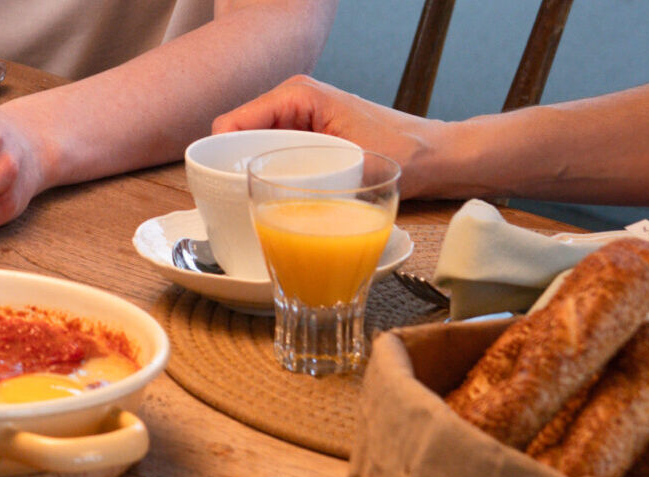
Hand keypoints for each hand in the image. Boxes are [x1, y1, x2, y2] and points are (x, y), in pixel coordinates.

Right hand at [210, 75, 447, 198]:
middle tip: (228, 208)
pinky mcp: (305, 138)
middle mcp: (292, 102)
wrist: (434, 156)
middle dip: (227, 169)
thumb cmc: (404, 152)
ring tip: (245, 208)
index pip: (232, 122)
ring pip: (250, 150)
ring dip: (245, 176)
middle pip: (236, 137)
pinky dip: (264, 177)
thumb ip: (308, 172)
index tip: (214, 190)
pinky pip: (269, 157)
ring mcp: (298, 120)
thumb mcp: (350, 163)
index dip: (217, 156)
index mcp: (297, 96)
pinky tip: (267, 202)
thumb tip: (268, 194)